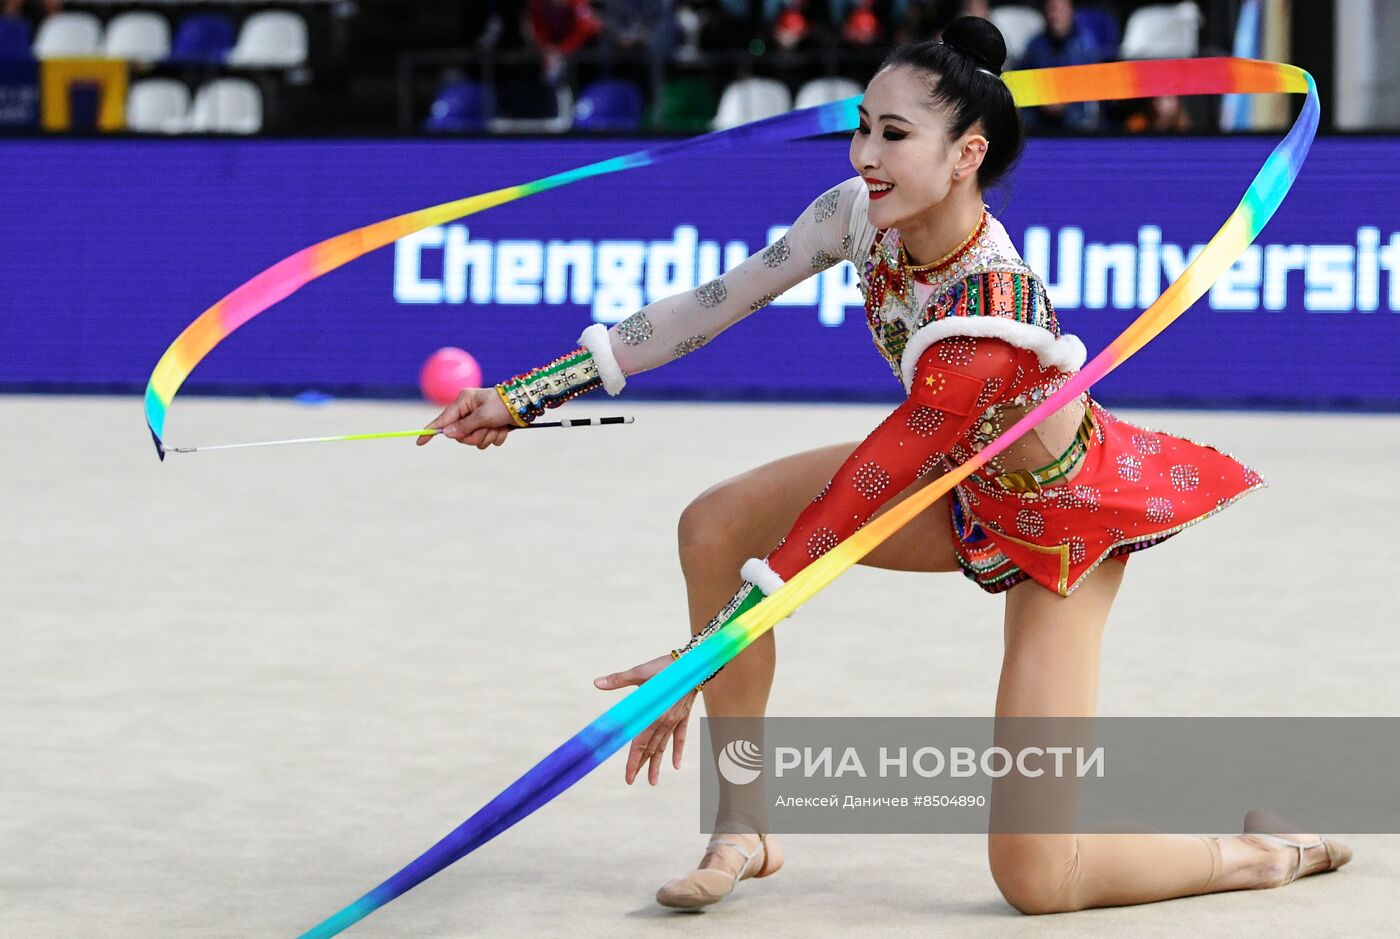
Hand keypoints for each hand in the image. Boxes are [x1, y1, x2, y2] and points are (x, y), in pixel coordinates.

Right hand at [417, 387, 514, 449]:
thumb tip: (446, 433)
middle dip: (474, 436)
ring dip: (488, 436)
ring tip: (498, 426)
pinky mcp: (489, 426)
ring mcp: (479, 419)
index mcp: (463, 401)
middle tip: (486, 429)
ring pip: (474, 440)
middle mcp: (469, 410)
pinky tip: (504, 428)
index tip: (419, 442)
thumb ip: (464, 426)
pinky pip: (487, 440)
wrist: (526, 404)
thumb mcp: (483, 416)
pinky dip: (496, 437)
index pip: (442, 419)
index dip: (430, 431)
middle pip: (460, 435)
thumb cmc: (504, 405)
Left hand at [594, 653, 700, 785]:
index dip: (634, 762)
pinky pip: (681, 737)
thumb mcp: (641, 672)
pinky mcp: (683, 715)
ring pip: (664, 746)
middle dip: (641, 766)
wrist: (696, 661)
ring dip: (657, 763)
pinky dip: (677, 751)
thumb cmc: (666, 666)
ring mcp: (676, 720)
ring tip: (652, 781)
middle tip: (633, 781)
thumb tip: (597, 683)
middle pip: (652, 748)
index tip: (629, 778)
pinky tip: (676, 765)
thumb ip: (619, 679)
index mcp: (655, 714)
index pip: (641, 744)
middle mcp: (666, 721)